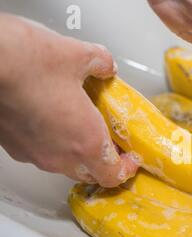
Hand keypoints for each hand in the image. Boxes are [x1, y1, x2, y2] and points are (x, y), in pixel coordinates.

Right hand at [0, 14, 137, 186]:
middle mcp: (60, 156)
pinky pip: (39, 153)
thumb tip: (105, 66)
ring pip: (63, 165)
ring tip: (80, 125)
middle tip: (109, 140)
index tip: (129, 157)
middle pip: (89, 173)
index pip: (113, 175)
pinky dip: (51, 143)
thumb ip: (101, 63)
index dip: (126, 169)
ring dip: (76, 153)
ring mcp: (33, 154)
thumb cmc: (28, 61)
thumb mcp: (78, 55)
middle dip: (103, 161)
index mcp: (86, 141)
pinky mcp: (12, 146)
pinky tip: (51, 118)